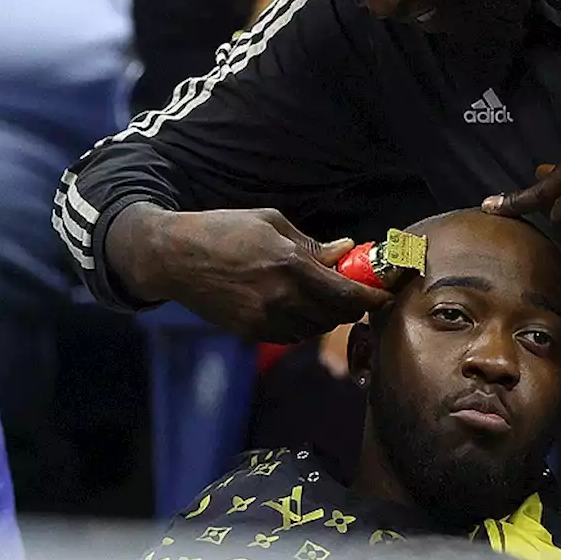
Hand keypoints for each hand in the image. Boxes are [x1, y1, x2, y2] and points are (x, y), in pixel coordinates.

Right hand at [106, 203, 391, 341]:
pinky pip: (291, 335)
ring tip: (326, 296)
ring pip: (316, 329)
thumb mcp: (272, 223)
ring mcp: (265, 319)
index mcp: (291, 266)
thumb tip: (345, 249)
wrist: (174, 257)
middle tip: (358, 291)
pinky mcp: (251, 332)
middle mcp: (281, 298)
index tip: (386, 294)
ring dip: (329, 316)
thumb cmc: (224, 229)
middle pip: (337, 316)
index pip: (348, 295)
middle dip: (353, 306)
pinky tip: (300, 306)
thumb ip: (312, 244)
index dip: (374, 298)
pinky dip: (305, 324)